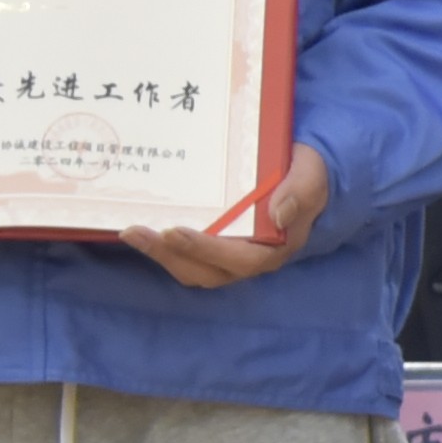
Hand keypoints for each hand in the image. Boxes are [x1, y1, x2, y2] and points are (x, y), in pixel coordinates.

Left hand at [127, 141, 331, 288]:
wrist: (300, 171)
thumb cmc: (305, 173)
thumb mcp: (310, 175)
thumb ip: (299, 192)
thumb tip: (277, 214)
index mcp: (275, 247)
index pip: (240, 258)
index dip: (205, 249)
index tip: (174, 231)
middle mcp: (249, 259)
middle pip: (205, 271)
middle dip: (168, 255)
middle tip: (135, 232)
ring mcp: (229, 256)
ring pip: (191, 268)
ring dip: (159, 254)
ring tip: (131, 232)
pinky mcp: (213, 247)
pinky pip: (184, 257)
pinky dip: (162, 248)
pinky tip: (141, 229)